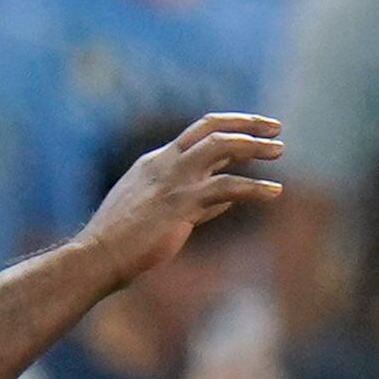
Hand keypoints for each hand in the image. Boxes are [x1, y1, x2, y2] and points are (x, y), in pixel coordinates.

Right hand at [74, 113, 280, 285]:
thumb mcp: (160, 214)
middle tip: (275, 127)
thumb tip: (227, 199)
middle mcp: (165, 163)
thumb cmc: (126, 243)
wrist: (98, 256)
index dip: (227, 131)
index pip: (196, 136)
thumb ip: (195, 203)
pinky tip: (275, 193)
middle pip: (209, 127)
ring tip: (280, 150)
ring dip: (254, 146)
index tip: (252, 134)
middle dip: (244, 122)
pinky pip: (228, 186)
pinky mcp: (182, 202)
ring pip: (222, 147)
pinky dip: (255, 188)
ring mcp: (173, 179)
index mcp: (155, 163)